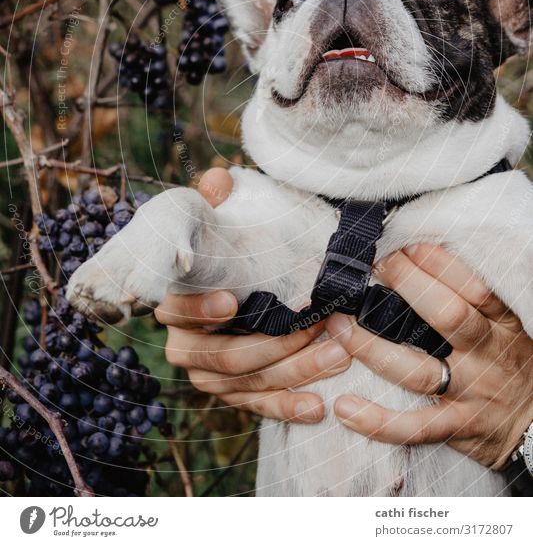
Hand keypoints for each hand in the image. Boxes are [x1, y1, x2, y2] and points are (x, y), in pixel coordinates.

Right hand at [155, 168, 349, 423]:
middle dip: (275, 344)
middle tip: (320, 326)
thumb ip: (216, 200)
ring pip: (249, 383)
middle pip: (224, 356)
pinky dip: (287, 407)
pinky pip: (259, 406)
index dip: (201, 310)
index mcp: (175, 304)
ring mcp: (209, 375)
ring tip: (338, 355)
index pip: (178, 311)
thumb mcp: (220, 220)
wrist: (236, 283)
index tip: (232, 302)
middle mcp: (185, 345)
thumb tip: (216, 181)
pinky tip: (317, 406)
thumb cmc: (229, 248)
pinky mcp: (235, 393)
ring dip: (294, 372)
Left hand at [328, 244, 532, 468]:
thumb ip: (471, 296)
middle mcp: (486, 354)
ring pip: (418, 370)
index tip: (404, 245)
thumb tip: (420, 251)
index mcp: (500, 323)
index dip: (438, 263)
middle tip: (373, 267)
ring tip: (337, 327)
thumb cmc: (508, 360)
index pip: (474, 287)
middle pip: (449, 316)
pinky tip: (344, 408)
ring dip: (372, 348)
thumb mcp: (504, 323)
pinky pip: (415, 427)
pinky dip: (378, 422)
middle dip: (408, 286)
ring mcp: (470, 391)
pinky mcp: (456, 426)